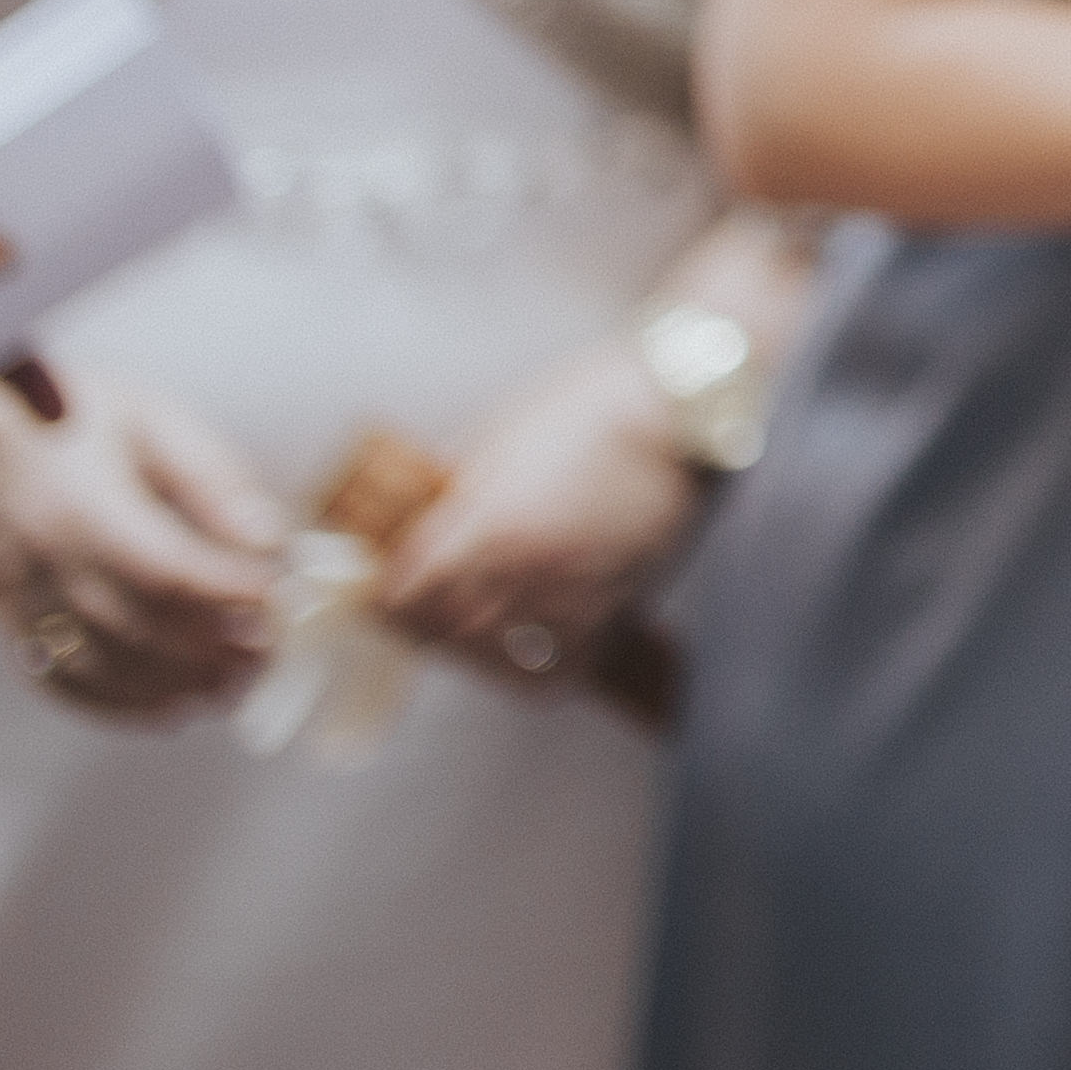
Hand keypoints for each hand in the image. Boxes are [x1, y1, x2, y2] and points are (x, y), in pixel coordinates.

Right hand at [0, 365, 285, 720]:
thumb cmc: (67, 414)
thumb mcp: (147, 416)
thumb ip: (210, 477)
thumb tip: (268, 537)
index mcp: (79, 507)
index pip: (164, 569)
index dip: (228, 590)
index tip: (281, 592)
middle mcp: (41, 564)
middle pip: (134, 628)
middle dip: (210, 648)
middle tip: (270, 650)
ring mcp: (15, 600)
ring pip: (97, 666)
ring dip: (173, 686)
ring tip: (235, 684)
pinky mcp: (5, 620)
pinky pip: (54, 680)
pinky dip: (115, 706)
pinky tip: (170, 711)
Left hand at [374, 347, 698, 685]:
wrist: (685, 409)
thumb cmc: (591, 403)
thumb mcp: (501, 432)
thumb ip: (456, 487)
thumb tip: (421, 521)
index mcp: (488, 522)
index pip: (406, 594)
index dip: (387, 594)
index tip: (385, 586)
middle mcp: (527, 569)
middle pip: (445, 633)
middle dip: (423, 623)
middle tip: (419, 608)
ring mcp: (576, 593)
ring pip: (500, 660)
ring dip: (475, 648)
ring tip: (472, 628)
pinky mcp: (621, 604)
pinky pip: (563, 666)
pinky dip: (536, 665)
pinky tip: (530, 646)